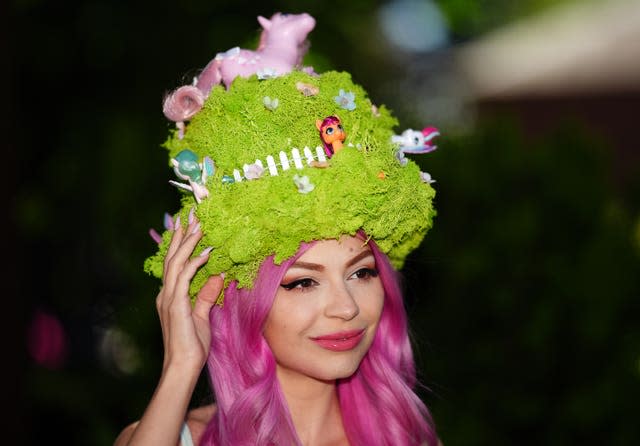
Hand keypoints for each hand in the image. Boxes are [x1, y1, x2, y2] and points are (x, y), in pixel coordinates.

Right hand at [156, 213, 223, 375]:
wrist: (182, 366)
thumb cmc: (192, 347)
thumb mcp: (202, 316)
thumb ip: (207, 296)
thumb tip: (217, 276)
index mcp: (170, 296)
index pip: (174, 264)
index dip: (180, 244)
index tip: (187, 226)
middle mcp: (166, 294)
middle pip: (172, 257)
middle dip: (181, 235)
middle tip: (190, 215)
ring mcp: (169, 298)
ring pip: (176, 262)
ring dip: (188, 242)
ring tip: (198, 224)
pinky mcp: (175, 305)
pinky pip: (184, 277)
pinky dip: (194, 262)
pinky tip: (205, 251)